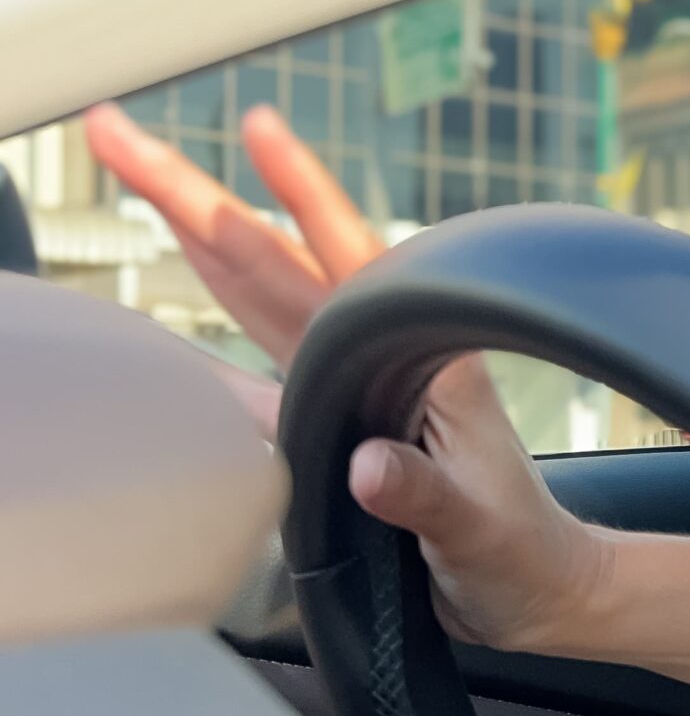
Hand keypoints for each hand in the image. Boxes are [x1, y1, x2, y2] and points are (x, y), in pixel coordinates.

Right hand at [84, 103, 610, 653]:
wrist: (540, 589)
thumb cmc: (521, 554)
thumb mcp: (479, 529)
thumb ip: (423, 496)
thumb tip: (368, 468)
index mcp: (421, 360)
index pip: (346, 258)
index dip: (300, 190)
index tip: (260, 125)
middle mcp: (383, 359)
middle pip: (275, 262)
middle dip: (197, 196)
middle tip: (122, 132)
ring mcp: (356, 387)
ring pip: (263, 298)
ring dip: (203, 243)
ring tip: (146, 182)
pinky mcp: (339, 424)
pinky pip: (263, 362)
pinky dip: (220, 328)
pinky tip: (184, 306)